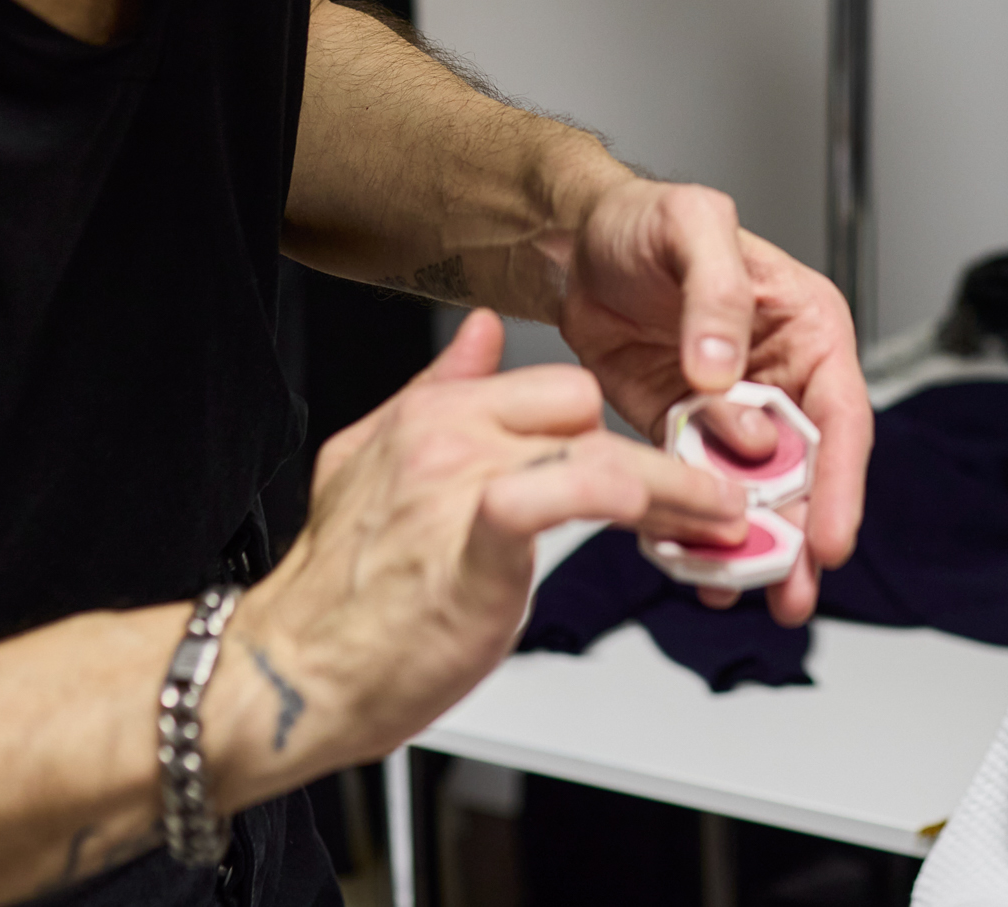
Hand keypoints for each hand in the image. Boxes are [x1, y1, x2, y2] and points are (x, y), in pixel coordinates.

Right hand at [212, 311, 746, 807]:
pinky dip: (630, 498)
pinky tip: (664, 523)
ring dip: (672, 486)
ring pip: (598, 448)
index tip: (645, 465)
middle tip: (691, 500)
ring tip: (715, 518)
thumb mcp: (374, 460)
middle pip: (580, 404)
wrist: (292, 674)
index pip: (549, 384)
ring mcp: (461, 480)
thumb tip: (483, 332)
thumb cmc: (342, 593)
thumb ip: (438, 391)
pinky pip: (572, 490)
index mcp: (429, 412)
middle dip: (638, 453)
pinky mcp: (480, 538)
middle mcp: (446, 433)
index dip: (604, 429)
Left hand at [555, 180, 872, 625]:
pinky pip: (697, 487)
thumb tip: (725, 371)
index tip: (829, 537)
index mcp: (806, 329)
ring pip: (755, 492)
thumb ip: (718, 295)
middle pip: (806, 471)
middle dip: (802, 537)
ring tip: (740, 593)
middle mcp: (779, 377)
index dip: (840, 481)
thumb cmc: (645, 217)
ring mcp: (731, 410)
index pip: (840, 414)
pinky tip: (690, 566)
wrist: (576, 238)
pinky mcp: (682, 430)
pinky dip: (695, 530)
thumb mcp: (692, 226)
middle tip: (792, 593)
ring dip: (751, 545)